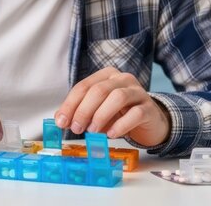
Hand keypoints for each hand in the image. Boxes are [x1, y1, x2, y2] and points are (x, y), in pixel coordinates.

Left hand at [54, 67, 170, 146]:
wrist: (150, 122)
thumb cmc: (120, 114)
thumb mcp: (97, 111)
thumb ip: (79, 112)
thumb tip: (60, 120)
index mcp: (106, 75)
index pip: (84, 86)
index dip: (70, 104)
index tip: (61, 121)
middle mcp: (122, 79)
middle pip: (99, 90)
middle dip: (84, 110)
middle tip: (76, 128)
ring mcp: (138, 92)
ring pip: (117, 97)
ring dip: (101, 115)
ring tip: (92, 131)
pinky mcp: (149, 108)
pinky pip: (135, 114)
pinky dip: (120, 125)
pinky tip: (111, 135)